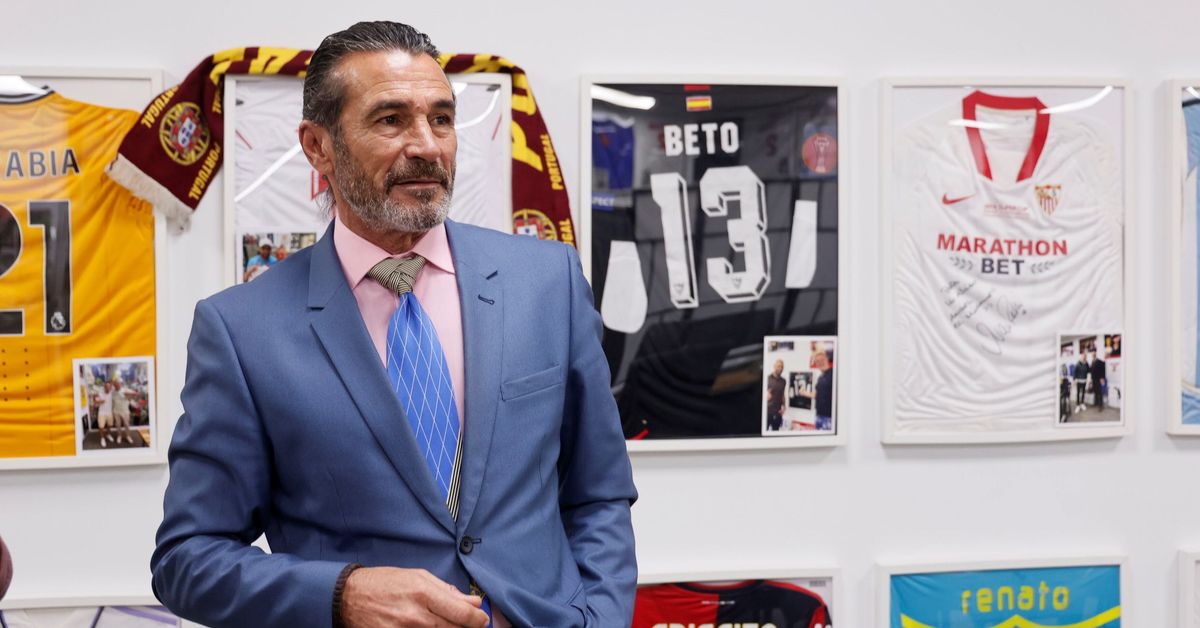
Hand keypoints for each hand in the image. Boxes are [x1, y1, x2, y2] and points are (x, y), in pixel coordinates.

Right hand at [341, 567, 488, 627]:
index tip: (482, 620)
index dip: (478, 620)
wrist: (349, 597)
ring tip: (442, 622)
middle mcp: (416, 616)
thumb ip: (446, 590)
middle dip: (465, 627)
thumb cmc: (384, 582)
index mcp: (424, 594)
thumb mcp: (417, 576)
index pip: (462, 614)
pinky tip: (428, 627)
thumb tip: (472, 602)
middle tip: (466, 624)